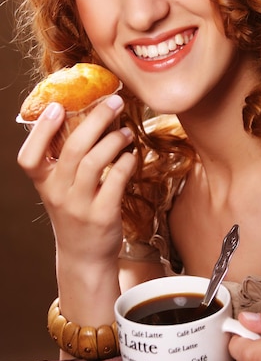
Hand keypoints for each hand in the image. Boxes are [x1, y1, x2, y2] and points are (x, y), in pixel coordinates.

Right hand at [17, 95, 135, 323]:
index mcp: (44, 184)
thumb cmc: (75, 213)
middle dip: (96, 119)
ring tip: (126, 132)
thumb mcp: (60, 189)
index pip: (29, 158)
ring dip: (114, 140)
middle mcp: (58, 194)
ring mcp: (80, 206)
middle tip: (114, 103)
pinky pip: (116, 180)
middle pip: (73, 149)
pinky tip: (131, 156)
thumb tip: (87, 116)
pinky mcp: (103, 215)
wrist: (84, 257)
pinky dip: (126, 162)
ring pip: (94, 162)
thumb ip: (64, 160)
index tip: (57, 107)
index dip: (41, 131)